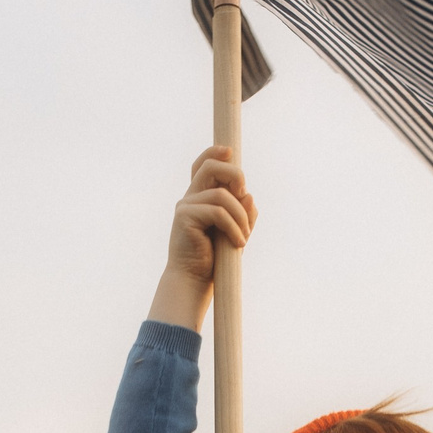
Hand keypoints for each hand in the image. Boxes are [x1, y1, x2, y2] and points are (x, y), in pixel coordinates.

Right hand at [147, 147, 256, 330]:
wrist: (194, 280)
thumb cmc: (215, 258)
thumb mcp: (235, 230)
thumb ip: (243, 212)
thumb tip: (248, 194)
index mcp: (199, 197)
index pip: (202, 165)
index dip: (215, 152)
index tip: (230, 151)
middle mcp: (190, 197)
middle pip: (210, 167)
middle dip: (234, 174)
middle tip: (244, 193)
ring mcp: (185, 206)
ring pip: (222, 195)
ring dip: (241, 216)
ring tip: (244, 237)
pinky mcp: (185, 217)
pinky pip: (218, 213)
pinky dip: (234, 227)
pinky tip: (238, 243)